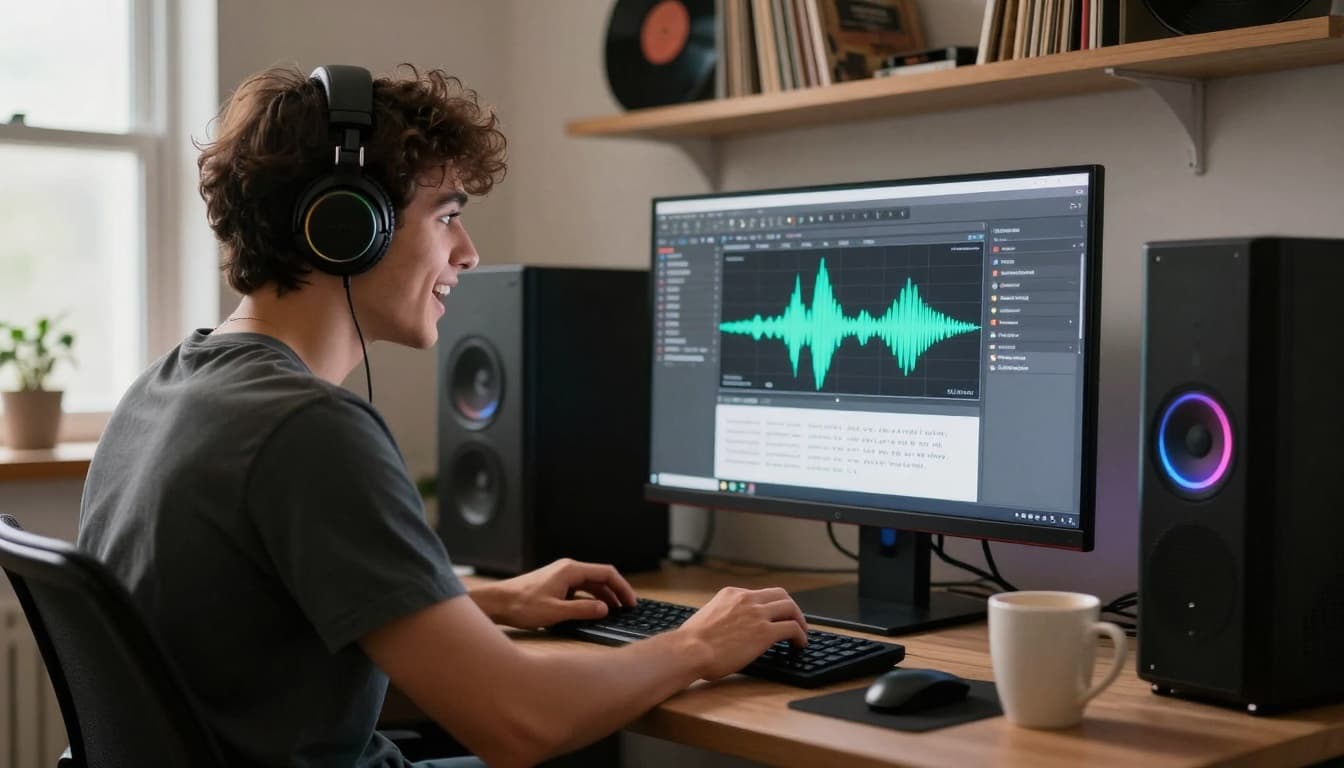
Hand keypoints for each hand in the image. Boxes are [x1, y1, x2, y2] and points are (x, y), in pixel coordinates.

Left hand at [471, 558, 637, 628]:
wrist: (498, 602)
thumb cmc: (521, 606)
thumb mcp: (555, 612)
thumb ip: (582, 610)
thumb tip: (605, 609)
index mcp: (570, 570)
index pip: (606, 573)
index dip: (622, 588)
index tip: (631, 602)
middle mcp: (568, 569)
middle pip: (601, 577)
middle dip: (617, 592)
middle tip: (629, 608)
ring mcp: (562, 576)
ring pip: (591, 583)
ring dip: (605, 596)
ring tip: (616, 611)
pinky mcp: (556, 584)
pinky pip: (581, 588)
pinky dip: (592, 598)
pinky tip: (595, 610)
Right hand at [676, 587, 807, 680]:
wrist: (689, 650)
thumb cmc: (690, 642)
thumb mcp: (707, 616)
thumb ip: (721, 616)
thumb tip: (726, 628)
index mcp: (730, 594)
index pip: (759, 594)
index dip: (771, 605)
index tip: (774, 616)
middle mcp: (746, 599)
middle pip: (781, 595)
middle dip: (790, 608)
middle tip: (794, 621)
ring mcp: (757, 614)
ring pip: (790, 608)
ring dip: (799, 620)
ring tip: (801, 634)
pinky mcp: (765, 632)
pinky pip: (792, 628)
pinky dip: (800, 635)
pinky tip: (799, 644)